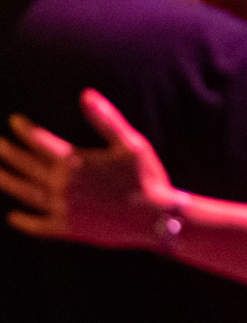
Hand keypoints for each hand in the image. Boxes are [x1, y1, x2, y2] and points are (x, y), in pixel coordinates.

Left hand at [0, 89, 173, 248]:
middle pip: (27, 166)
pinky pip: (38, 225)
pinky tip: (13, 217)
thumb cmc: (146, 178)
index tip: (15, 122)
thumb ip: (106, 119)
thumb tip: (85, 94)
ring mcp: (62, 209)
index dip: (25, 130)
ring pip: (26, 193)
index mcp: (74, 163)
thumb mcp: (131, 144)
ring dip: (8, 182)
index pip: (40, 142)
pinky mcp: (68, 229)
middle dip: (9, 154)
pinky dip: (24, 222)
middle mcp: (61, 186)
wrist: (156, 219)